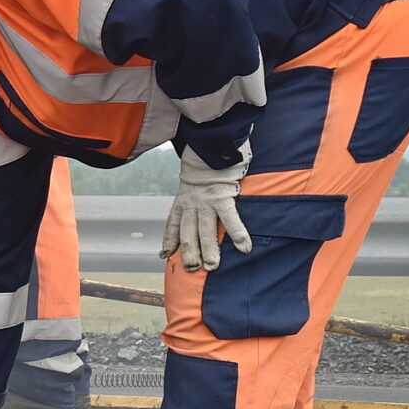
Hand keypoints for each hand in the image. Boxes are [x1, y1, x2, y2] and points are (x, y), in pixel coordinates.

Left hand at [161, 151, 252, 270]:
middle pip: (188, 233)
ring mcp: (206, 200)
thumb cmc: (205, 158)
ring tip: (212, 267)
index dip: (169, 240)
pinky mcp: (223, 195)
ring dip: (209, 251)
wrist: (210, 138)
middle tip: (192, 270)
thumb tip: (197, 196)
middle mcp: (191, 202)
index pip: (173, 223)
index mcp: (183, 198)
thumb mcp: (192, 177)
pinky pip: (230, 219)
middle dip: (189, 253)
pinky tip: (244, 247)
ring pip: (206, 231)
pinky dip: (237, 234)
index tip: (164, 255)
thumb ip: (193, 189)